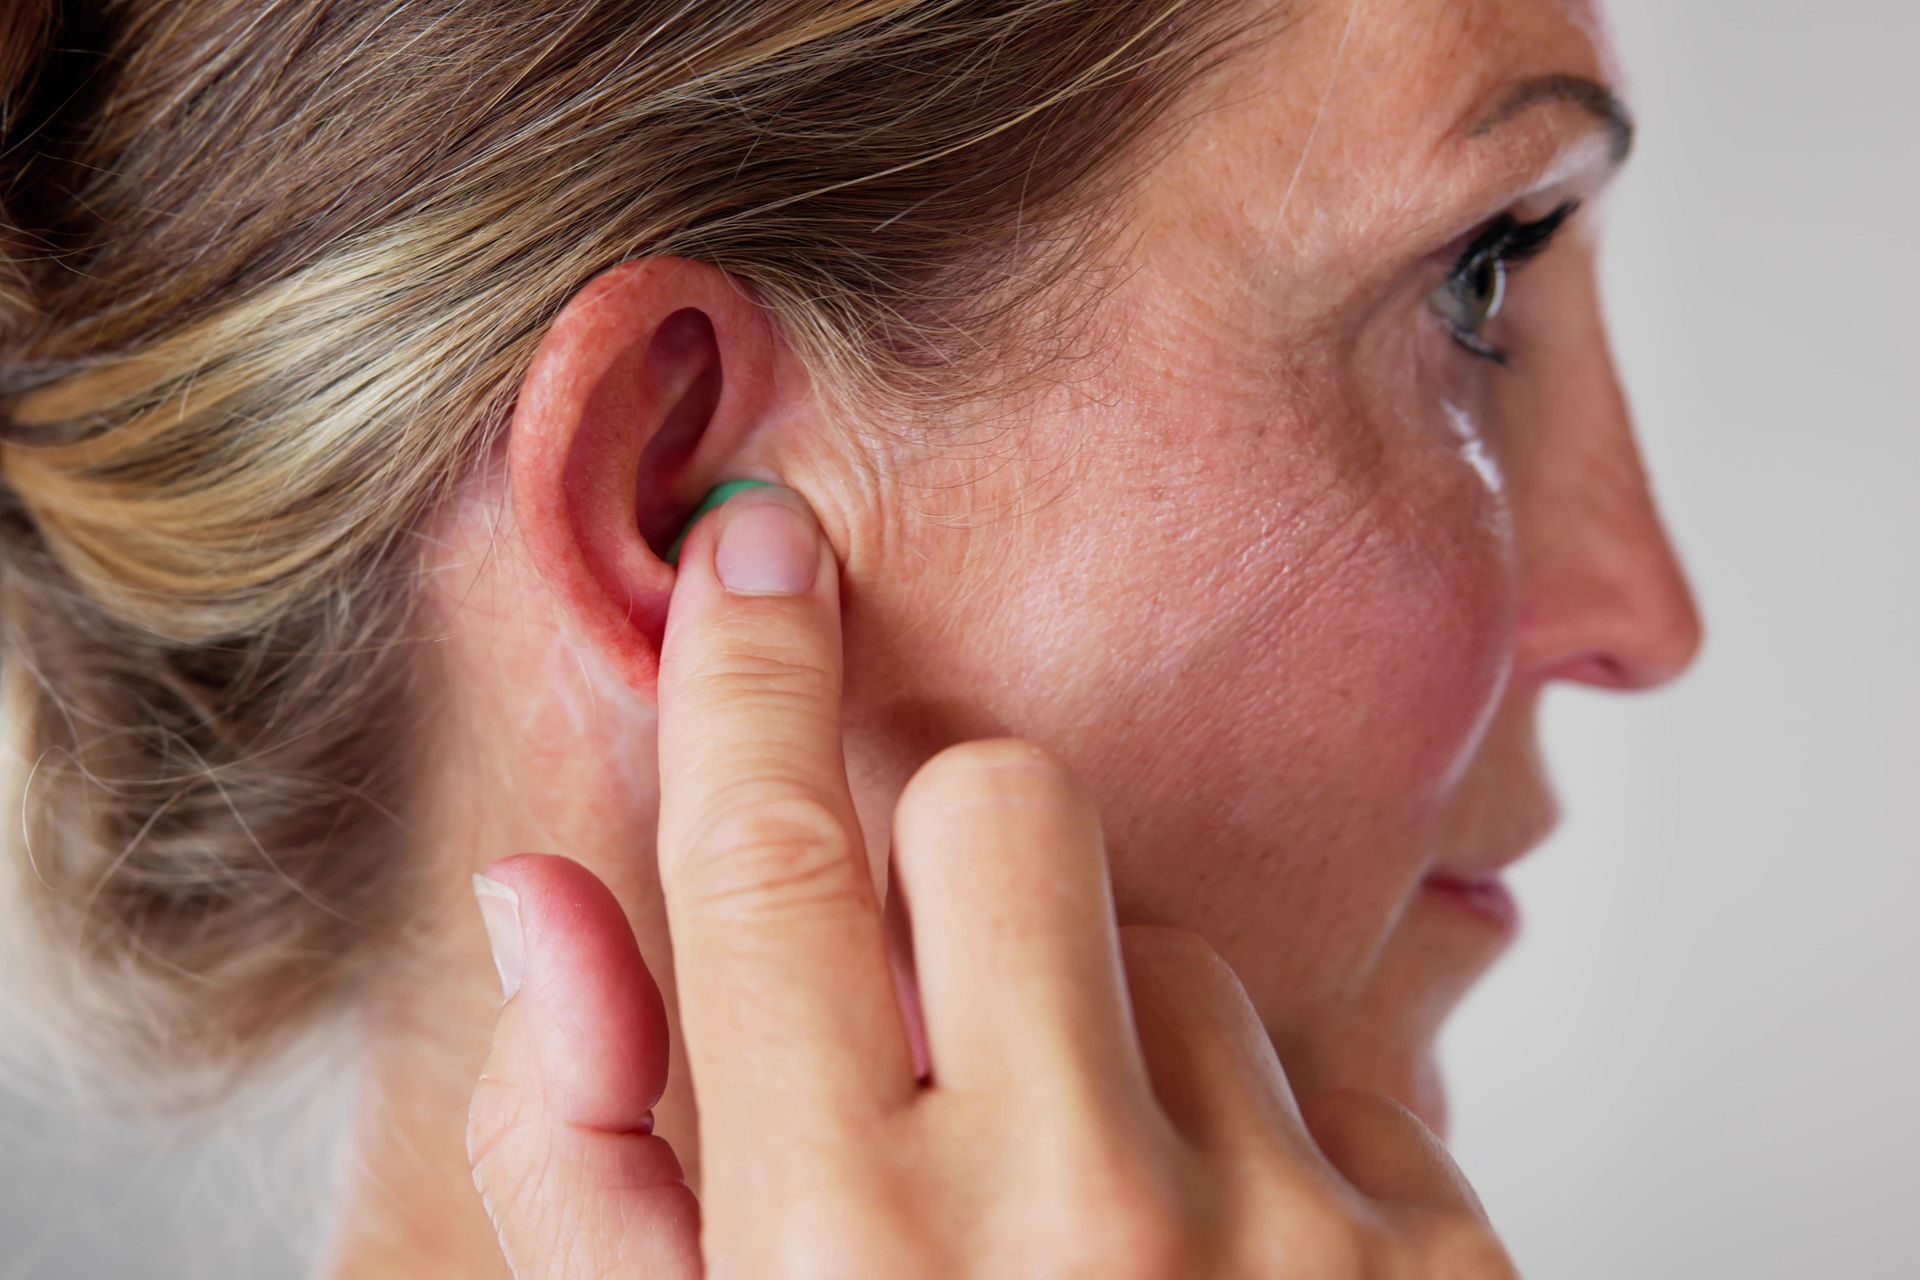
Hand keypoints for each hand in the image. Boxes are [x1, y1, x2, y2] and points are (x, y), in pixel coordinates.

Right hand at [465, 482, 1516, 1276]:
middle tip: (932, 996)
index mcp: (836, 1254)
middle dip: (947, 851)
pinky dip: (1259, 1126)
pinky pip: (1331, 1056)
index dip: (747, 678)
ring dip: (1106, 1032)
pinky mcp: (1442, 1259)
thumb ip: (589, 1161)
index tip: (756, 552)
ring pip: (1172, 945)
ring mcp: (1284, 1238)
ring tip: (1087, 1217)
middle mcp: (1070, 1226)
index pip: (766, 866)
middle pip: (1003, 810)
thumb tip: (542, 900)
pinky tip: (1218, 1273)